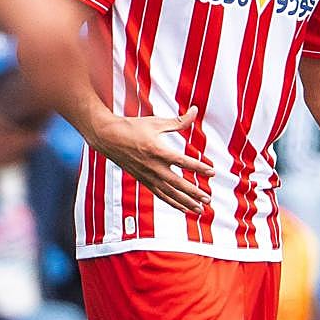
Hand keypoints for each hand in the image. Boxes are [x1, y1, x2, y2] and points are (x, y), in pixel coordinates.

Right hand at [89, 106, 215, 212]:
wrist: (107, 137)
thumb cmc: (132, 127)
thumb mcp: (156, 122)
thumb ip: (179, 121)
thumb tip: (195, 110)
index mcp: (158, 151)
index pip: (183, 162)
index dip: (199, 168)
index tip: (212, 172)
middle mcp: (153, 166)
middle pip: (178, 183)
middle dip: (195, 193)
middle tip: (208, 199)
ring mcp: (148, 176)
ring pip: (170, 193)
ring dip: (186, 202)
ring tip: (200, 209)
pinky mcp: (143, 180)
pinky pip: (160, 194)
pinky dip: (173, 202)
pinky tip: (183, 208)